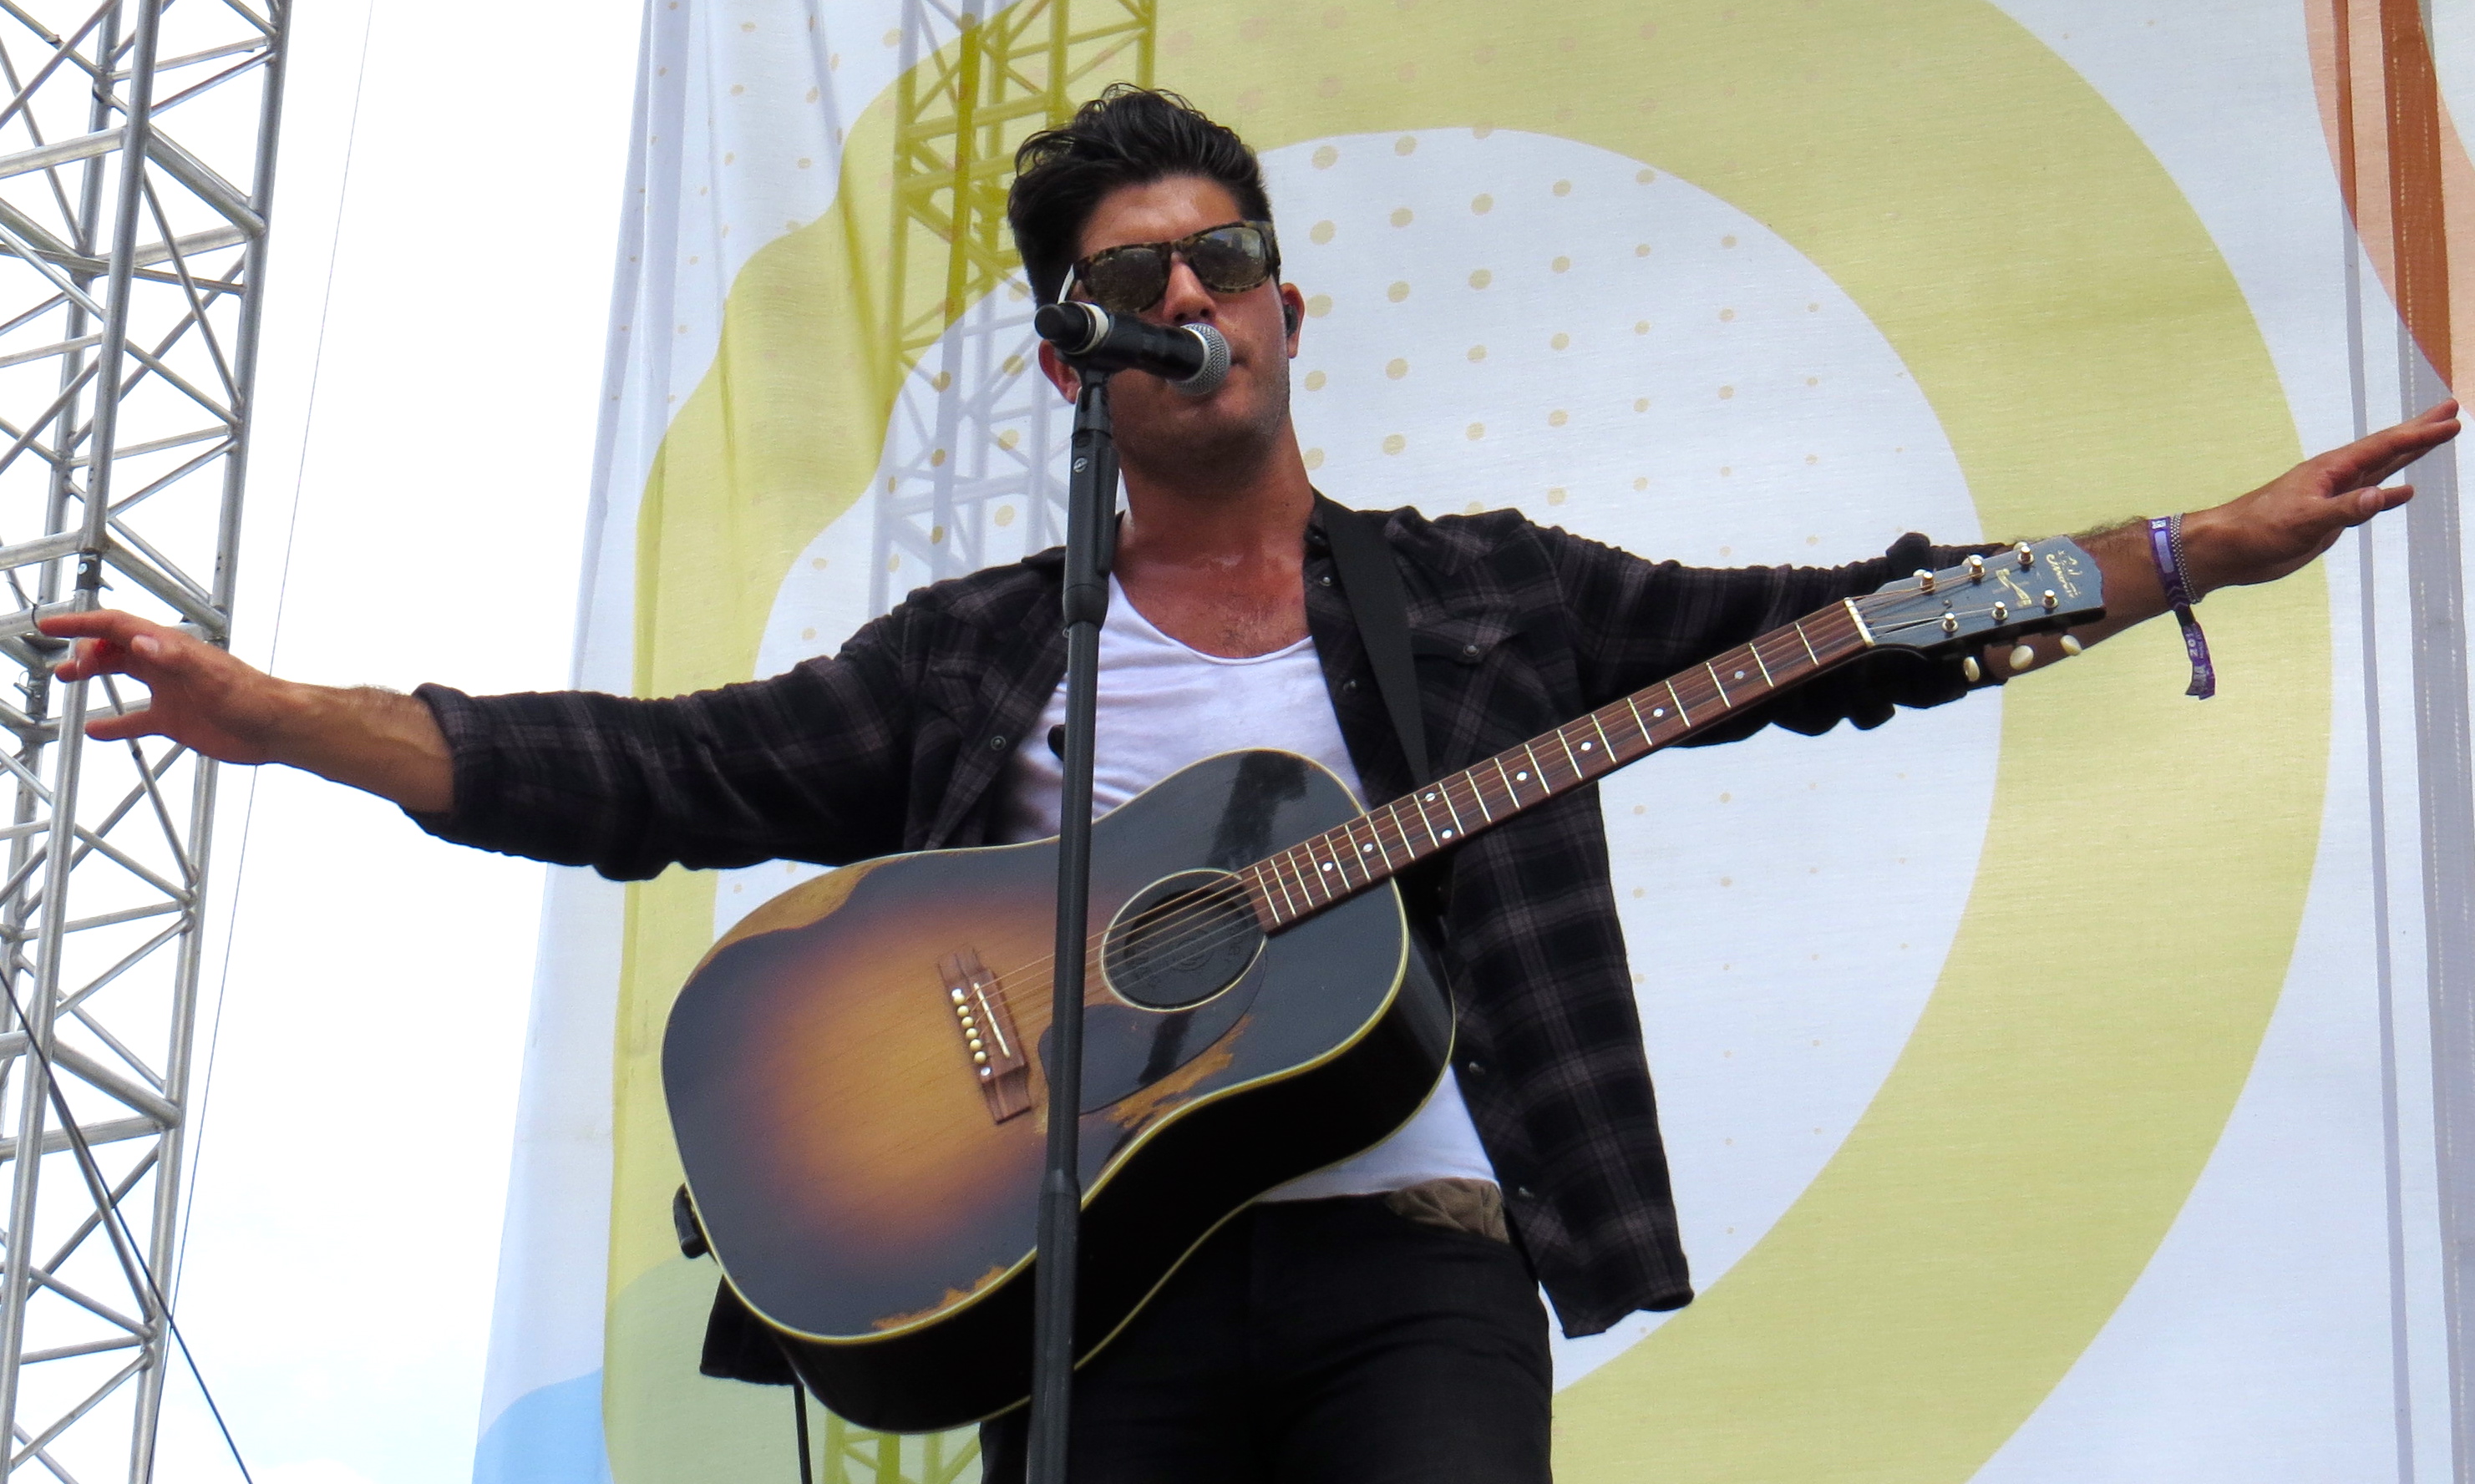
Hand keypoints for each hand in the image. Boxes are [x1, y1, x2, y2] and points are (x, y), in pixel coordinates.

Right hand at [40, 608, 293, 761]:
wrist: (277, 728)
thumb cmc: (254, 698)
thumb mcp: (211, 676)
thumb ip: (175, 658)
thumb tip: (140, 642)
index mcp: (172, 649)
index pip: (118, 627)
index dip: (83, 624)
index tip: (51, 626)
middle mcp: (168, 666)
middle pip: (117, 649)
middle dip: (85, 650)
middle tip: (65, 665)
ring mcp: (171, 692)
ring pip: (124, 677)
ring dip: (95, 675)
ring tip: (67, 678)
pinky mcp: (177, 720)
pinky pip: (137, 720)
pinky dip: (114, 725)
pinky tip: (96, 730)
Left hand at [2183, 399, 2459, 592]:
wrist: (2228, 549)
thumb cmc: (2258, 530)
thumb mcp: (2305, 521)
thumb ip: (2345, 510)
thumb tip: (2386, 495)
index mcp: (2331, 470)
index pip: (2385, 447)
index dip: (2421, 435)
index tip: (2453, 421)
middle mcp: (2336, 477)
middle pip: (2387, 448)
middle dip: (2420, 431)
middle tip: (2452, 409)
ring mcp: (2332, 496)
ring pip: (2380, 470)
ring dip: (2408, 455)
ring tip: (2433, 436)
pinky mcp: (2327, 517)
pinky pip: (2367, 499)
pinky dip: (2389, 493)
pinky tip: (2403, 491)